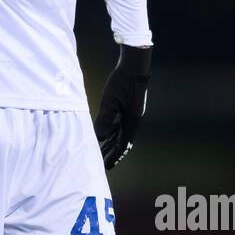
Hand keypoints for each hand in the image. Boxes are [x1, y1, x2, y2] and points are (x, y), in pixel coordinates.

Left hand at [93, 44, 150, 169]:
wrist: (134, 68)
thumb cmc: (121, 82)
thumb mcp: (110, 101)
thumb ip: (105, 119)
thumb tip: (100, 138)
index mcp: (131, 121)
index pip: (123, 145)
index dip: (114, 156)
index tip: (107, 166)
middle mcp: (133, 120)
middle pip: (122, 142)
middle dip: (112, 153)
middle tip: (102, 163)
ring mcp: (131, 114)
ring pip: (120, 133)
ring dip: (111, 143)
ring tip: (101, 151)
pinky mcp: (127, 108)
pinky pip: (119, 124)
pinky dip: (112, 132)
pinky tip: (104, 133)